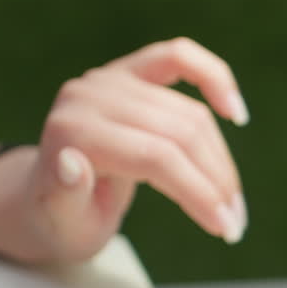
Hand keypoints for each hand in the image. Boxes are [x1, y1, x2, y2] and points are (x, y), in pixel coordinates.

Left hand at [0, 38, 249, 262]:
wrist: (50, 197)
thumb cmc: (60, 218)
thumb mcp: (59, 222)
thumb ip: (64, 196)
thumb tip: (73, 164)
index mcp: (72, 131)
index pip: (156, 157)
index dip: (198, 193)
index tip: (224, 229)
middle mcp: (91, 95)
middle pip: (180, 134)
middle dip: (216, 182)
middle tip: (234, 223)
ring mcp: (112, 78)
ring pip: (191, 115)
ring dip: (222, 160)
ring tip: (234, 201)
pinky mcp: (132, 70)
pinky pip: (181, 58)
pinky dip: (215, 79)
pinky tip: (236, 113)